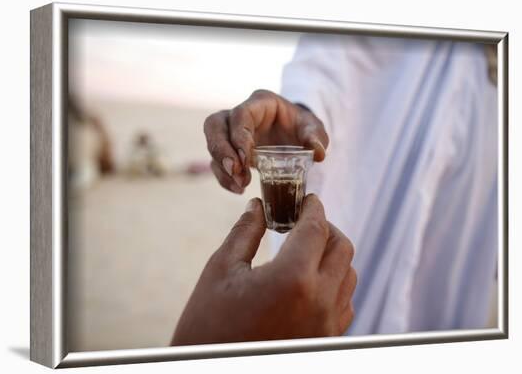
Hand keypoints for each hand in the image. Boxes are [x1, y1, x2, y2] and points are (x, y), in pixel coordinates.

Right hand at [170, 195, 355, 345]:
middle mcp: (319, 303)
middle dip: (325, 229)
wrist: (210, 369)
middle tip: (304, 222)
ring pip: (348, 277)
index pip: (316, 229)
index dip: (313, 208)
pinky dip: (334, 285)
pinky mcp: (325, 342)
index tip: (308, 199)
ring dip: (332, 257)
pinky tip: (309, 283)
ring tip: (305, 252)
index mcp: (292, 279)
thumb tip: (258, 207)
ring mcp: (326, 327)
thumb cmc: (208, 326)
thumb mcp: (220, 271)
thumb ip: (244, 232)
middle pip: (342, 249)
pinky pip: (344, 304)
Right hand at [204, 90, 328, 193]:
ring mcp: (230, 132)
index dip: (239, 136)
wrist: (294, 135)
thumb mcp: (313, 128)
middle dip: (221, 150)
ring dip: (222, 167)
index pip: (240, 115)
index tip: (246, 158)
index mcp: (259, 103)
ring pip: (212, 144)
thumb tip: (318, 153)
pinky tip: (238, 189)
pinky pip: (217, 162)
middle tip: (235, 171)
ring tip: (240, 185)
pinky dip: (224, 178)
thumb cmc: (302, 127)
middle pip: (214, 125)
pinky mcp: (228, 150)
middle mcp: (239, 114)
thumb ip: (316, 137)